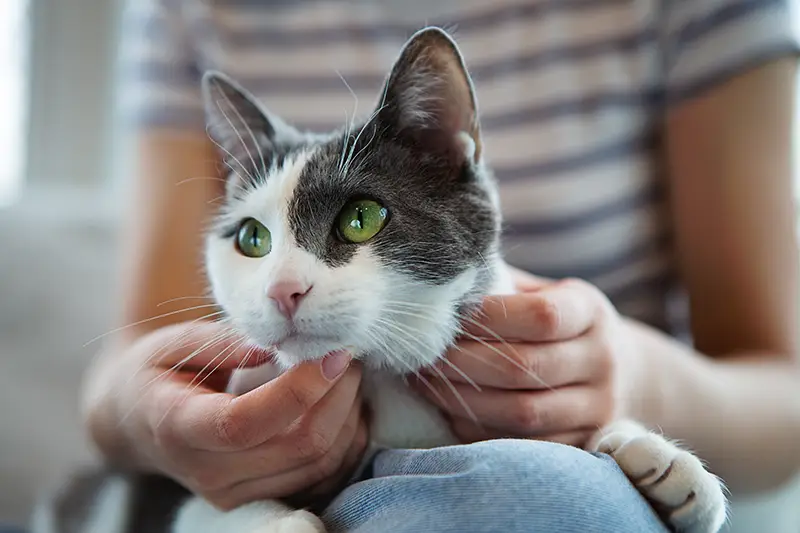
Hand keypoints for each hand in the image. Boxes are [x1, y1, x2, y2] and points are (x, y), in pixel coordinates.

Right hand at [83, 321, 367, 509]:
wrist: (139, 422)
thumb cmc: (158, 373)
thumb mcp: (173, 344)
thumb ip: (222, 342)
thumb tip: (276, 344)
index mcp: (178, 427)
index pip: (245, 423)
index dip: (299, 390)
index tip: (332, 353)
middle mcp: (209, 473)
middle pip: (298, 447)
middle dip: (338, 396)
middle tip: (348, 355)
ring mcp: (237, 494)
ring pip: (320, 465)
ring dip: (349, 417)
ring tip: (349, 375)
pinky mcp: (262, 498)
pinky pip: (324, 477)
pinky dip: (347, 441)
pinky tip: (345, 406)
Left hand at [415, 274, 638, 447]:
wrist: (623, 373)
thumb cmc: (560, 323)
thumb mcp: (546, 291)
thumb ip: (503, 284)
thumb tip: (442, 275)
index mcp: (590, 312)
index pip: (542, 316)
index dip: (488, 317)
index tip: (446, 315)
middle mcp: (602, 361)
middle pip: (525, 368)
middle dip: (463, 362)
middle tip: (422, 353)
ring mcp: (596, 407)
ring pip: (522, 413)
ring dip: (463, 400)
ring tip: (425, 382)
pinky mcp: (582, 444)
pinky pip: (522, 445)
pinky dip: (478, 431)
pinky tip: (448, 411)